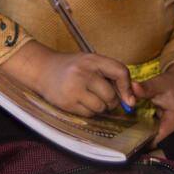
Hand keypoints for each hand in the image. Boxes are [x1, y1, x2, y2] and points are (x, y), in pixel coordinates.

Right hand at [0, 41, 135, 116]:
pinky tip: (81, 102)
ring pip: (100, 107)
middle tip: (104, 98)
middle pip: (111, 95)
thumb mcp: (90, 62)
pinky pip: (89, 114)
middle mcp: (83, 72)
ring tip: (90, 99)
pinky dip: (89, 112)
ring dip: (100, 107)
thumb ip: (110, 75)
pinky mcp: (67, 102)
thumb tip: (130, 100)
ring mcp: (74, 88)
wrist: (42, 69)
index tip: (129, 99)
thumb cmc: (71, 67)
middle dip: (111, 101)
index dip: (127, 87)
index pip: (120, 71)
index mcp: (92, 59)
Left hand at [132, 62, 173, 145]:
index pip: (160, 140)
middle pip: (160, 144)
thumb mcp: (158, 84)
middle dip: (144, 143)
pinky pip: (160, 136)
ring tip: (131, 138)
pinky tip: (139, 132)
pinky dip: (150, 134)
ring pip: (160, 142)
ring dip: (147, 140)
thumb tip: (132, 87)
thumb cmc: (172, 83)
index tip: (130, 140)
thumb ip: (145, 88)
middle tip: (127, 140)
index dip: (145, 142)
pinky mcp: (172, 129)